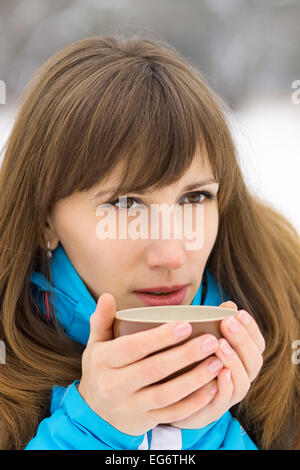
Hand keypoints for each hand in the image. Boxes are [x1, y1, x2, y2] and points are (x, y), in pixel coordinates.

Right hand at [78, 293, 227, 435]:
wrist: (95, 411)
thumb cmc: (102, 369)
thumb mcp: (96, 344)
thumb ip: (102, 320)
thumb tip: (108, 296)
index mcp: (103, 361)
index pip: (133, 347)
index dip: (160, 337)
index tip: (187, 325)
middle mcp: (113, 385)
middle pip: (154, 369)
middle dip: (185, 355)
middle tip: (211, 341)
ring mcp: (129, 406)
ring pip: (167, 394)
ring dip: (195, 379)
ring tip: (217, 361)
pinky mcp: (144, 421)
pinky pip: (172, 414)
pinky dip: (194, 402)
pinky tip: (212, 388)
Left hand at [170, 301, 264, 428]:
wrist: (169, 398)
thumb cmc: (190, 362)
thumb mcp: (201, 340)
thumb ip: (215, 325)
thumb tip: (228, 304)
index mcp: (241, 360)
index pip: (257, 344)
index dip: (251, 329)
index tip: (239, 312)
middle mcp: (240, 378)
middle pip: (253, 361)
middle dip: (241, 340)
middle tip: (227, 323)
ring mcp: (228, 396)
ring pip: (242, 381)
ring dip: (233, 361)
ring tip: (220, 345)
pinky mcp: (212, 411)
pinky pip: (224, 401)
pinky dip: (225, 387)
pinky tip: (220, 373)